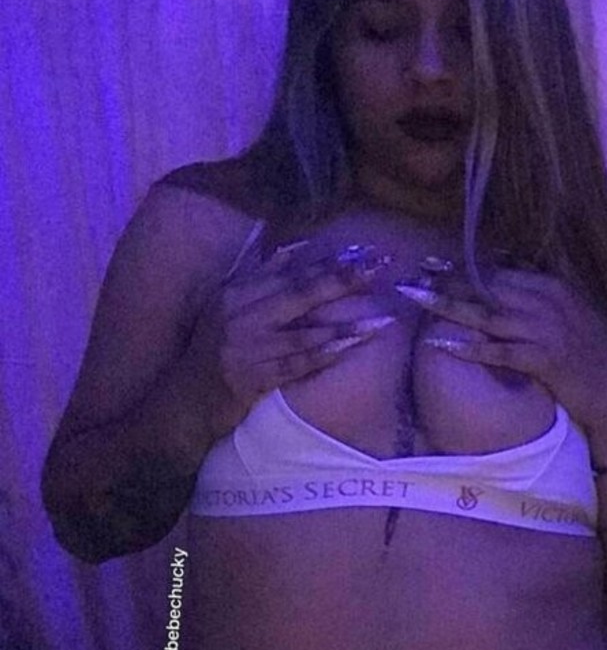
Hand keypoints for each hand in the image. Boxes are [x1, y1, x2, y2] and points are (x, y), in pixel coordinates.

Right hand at [184, 242, 393, 437]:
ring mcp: (245, 347)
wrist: (183, 401)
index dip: (327, 262)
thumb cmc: (212, 352)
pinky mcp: (251, 378)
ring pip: (303, 331)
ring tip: (381, 319)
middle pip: (299, 293)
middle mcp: (239, 315)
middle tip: (379, 268)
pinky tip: (349, 348)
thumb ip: (260, 277)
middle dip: (342, 280)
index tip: (361, 252)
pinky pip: (295, 364)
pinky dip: (324, 355)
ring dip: (345, 325)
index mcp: (235, 293)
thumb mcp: (227, 307)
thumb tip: (298, 248)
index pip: (288, 272)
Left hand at [396, 266, 606, 434]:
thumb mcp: (568, 313)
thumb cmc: (589, 354)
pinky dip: (471, 347)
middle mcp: (548, 302)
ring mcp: (546, 331)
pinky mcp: (544, 360)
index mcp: (553, 287)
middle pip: (489, 287)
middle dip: (449, 281)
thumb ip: (538, 295)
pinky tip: (442, 344)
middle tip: (414, 277)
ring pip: (488, 315)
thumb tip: (504, 276)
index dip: (463, 266)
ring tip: (418, 299)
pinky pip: (499, 351)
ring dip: (450, 306)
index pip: (500, 270)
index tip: (432, 263)